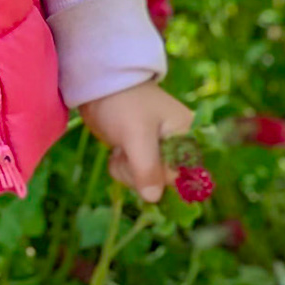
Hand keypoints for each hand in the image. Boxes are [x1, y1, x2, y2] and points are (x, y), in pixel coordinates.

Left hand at [77, 81, 194, 203]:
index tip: (140, 164)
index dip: (159, 177)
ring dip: (128, 170)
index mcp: (186, 135)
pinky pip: (134, 176)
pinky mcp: (140, 155)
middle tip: (128, 151)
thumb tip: (153, 198)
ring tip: (121, 146)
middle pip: (164, 182)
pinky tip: (117, 149)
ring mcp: (157, 151)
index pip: (182, 174)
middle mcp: (176, 145)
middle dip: (140, 173)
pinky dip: (122, 167)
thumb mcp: (136, 134)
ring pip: (146, 183)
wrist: (98, 86)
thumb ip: (147, 167)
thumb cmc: (123, 103)